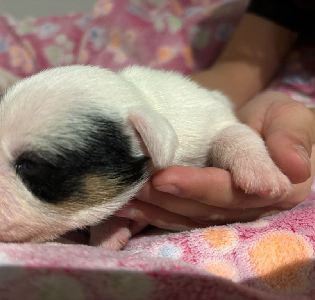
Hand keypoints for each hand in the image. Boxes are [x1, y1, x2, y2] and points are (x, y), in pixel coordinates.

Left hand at [116, 91, 314, 229]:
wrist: (251, 123)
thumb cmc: (272, 117)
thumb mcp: (288, 116)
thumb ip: (293, 136)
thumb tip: (295, 169)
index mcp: (274, 189)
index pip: (232, 192)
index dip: (199, 187)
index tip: (165, 179)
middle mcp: (248, 209)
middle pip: (204, 209)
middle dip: (168, 199)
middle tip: (136, 184)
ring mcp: (224, 213)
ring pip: (187, 218)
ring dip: (155, 209)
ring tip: (126, 197)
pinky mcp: (204, 212)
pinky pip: (177, 218)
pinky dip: (152, 215)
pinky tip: (128, 208)